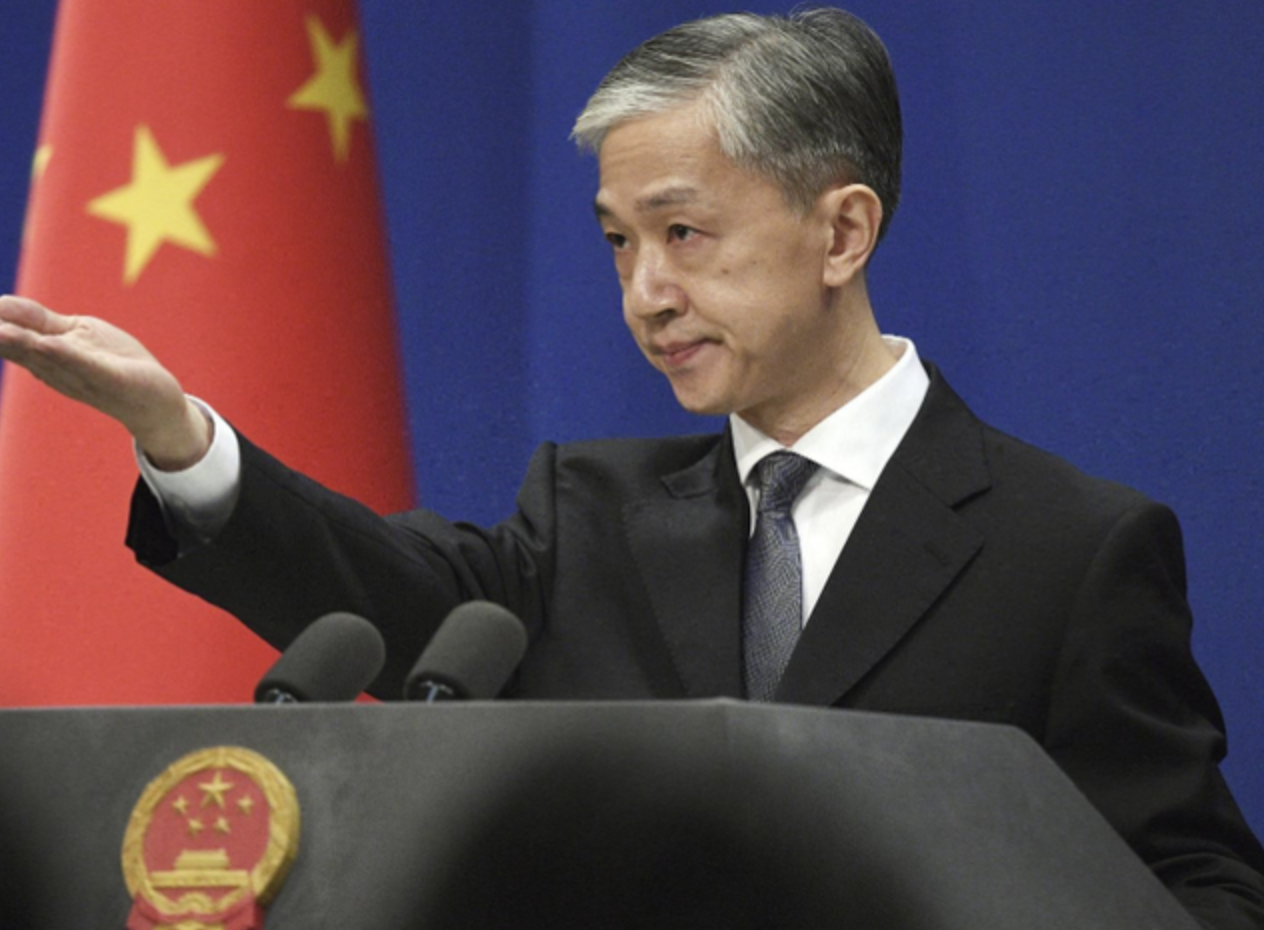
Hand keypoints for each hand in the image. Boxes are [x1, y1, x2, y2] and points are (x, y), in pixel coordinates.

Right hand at [0, 294, 210, 469]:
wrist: (156, 401)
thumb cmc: (112, 364)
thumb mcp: (72, 335)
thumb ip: (36, 321)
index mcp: (41, 354)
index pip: (2, 330)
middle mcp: (53, 367)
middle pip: (10, 344)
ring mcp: (81, 374)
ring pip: (40, 354)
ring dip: (13, 340)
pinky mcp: (112, 378)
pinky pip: (83, 365)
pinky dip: (62, 354)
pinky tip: (44, 343)